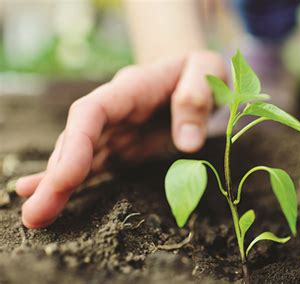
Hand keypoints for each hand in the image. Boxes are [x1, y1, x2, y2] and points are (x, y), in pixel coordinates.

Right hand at [16, 51, 225, 228]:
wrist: (193, 74)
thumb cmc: (201, 71)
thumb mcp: (208, 70)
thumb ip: (197, 98)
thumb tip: (188, 143)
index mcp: (131, 88)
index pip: (92, 112)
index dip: (76, 144)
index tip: (65, 177)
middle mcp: (115, 111)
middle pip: (77, 140)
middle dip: (56, 177)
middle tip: (36, 215)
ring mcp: (115, 130)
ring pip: (78, 157)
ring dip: (57, 186)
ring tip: (36, 217)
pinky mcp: (122, 147)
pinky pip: (92, 165)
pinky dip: (69, 181)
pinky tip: (39, 194)